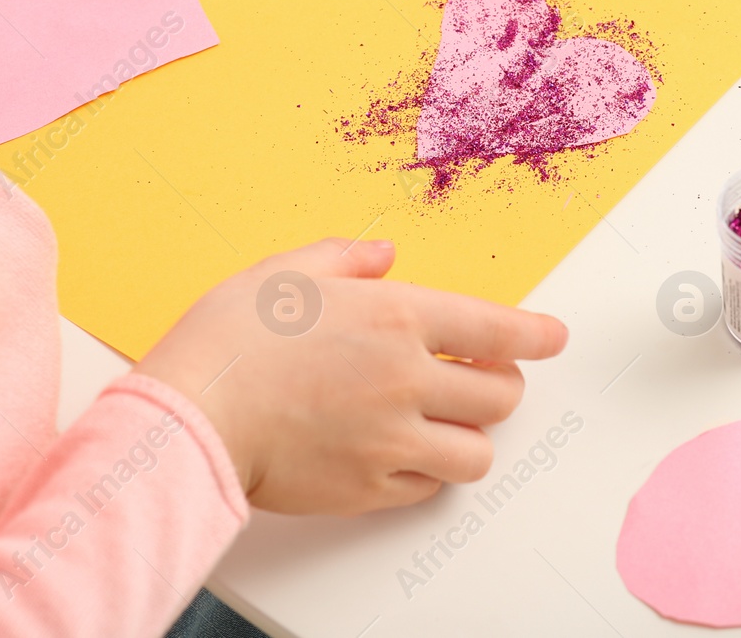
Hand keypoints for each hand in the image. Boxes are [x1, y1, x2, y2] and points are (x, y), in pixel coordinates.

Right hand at [134, 238, 567, 514]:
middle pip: (501, 396)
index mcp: (395, 318)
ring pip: (476, 452)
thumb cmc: (230, 338)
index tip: (552, 337)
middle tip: (481, 376)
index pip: (497, 328)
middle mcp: (406, 381)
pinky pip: (427, 487)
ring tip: (444, 422)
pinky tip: (400, 451)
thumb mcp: (287, 271)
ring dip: (470, 435)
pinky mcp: (367, 488)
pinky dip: (426, 471)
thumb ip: (347, 258)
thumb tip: (384, 252)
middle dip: (502, 384)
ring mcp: (390, 440)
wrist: (188, 415)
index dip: (536, 335)